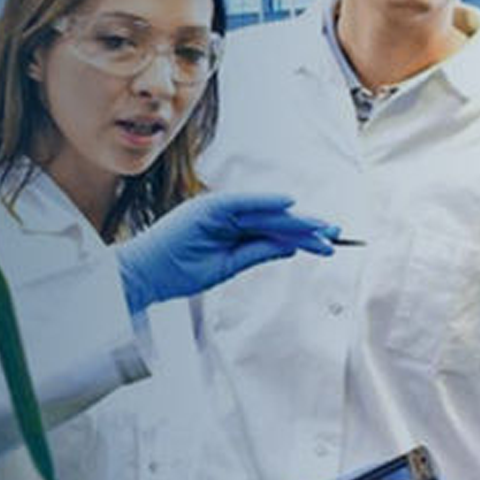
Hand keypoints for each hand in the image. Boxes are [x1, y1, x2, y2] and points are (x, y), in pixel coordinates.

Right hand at [117, 192, 337, 313]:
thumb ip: (256, 252)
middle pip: (273, 220)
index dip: (300, 235)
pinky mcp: (208, 208)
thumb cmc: (178, 274)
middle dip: (305, 227)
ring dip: (294, 221)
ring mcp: (216, 209)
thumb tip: (290, 246)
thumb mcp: (226, 267)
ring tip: (322, 230)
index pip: (271, 231)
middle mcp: (226, 215)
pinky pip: (243, 203)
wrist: (144, 277)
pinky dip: (266, 202)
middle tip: (335, 234)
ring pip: (264, 213)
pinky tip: (290, 206)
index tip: (326, 243)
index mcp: (230, 229)